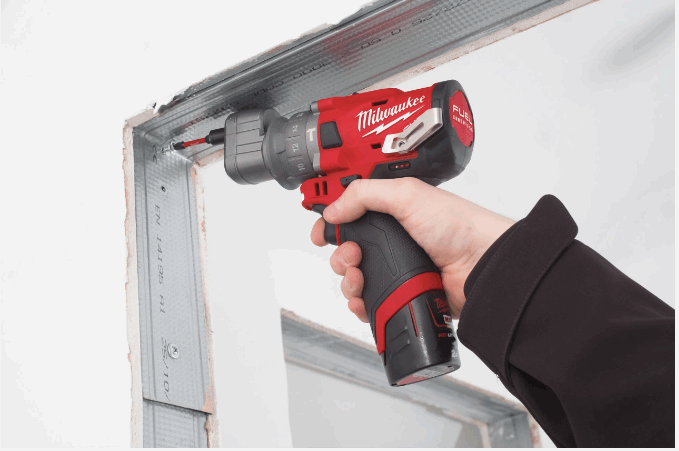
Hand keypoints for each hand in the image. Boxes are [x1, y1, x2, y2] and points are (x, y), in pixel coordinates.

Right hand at [310, 178, 514, 321]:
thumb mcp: (407, 196)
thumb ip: (365, 195)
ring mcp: (396, 268)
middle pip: (346, 248)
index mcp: (392, 211)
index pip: (350, 213)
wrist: (482, 266)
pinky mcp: (402, 293)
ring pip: (354, 278)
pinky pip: (370, 302)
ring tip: (359, 276)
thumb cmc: (458, 227)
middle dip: (339, 253)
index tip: (321, 231)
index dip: (331, 222)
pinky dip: (360, 303)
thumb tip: (334, 210)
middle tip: (352, 254)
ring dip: (348, 279)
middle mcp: (392, 240)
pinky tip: (363, 299)